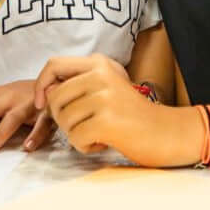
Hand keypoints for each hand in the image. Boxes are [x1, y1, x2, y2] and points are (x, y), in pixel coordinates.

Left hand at [34, 54, 172, 164]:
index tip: (42, 104)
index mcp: (100, 63)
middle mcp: (101, 75)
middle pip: (55, 97)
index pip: (54, 65)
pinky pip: (75, 138)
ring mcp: (104, 97)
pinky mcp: (106, 120)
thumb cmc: (132, 114)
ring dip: (75, 134)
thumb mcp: (106, 89)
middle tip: (82, 126)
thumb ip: (78, 85)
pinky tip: (103, 143)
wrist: (168, 132)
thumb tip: (44, 93)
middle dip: (61, 119)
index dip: (41, 85)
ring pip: (64, 119)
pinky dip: (85, 146)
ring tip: (97, 133)